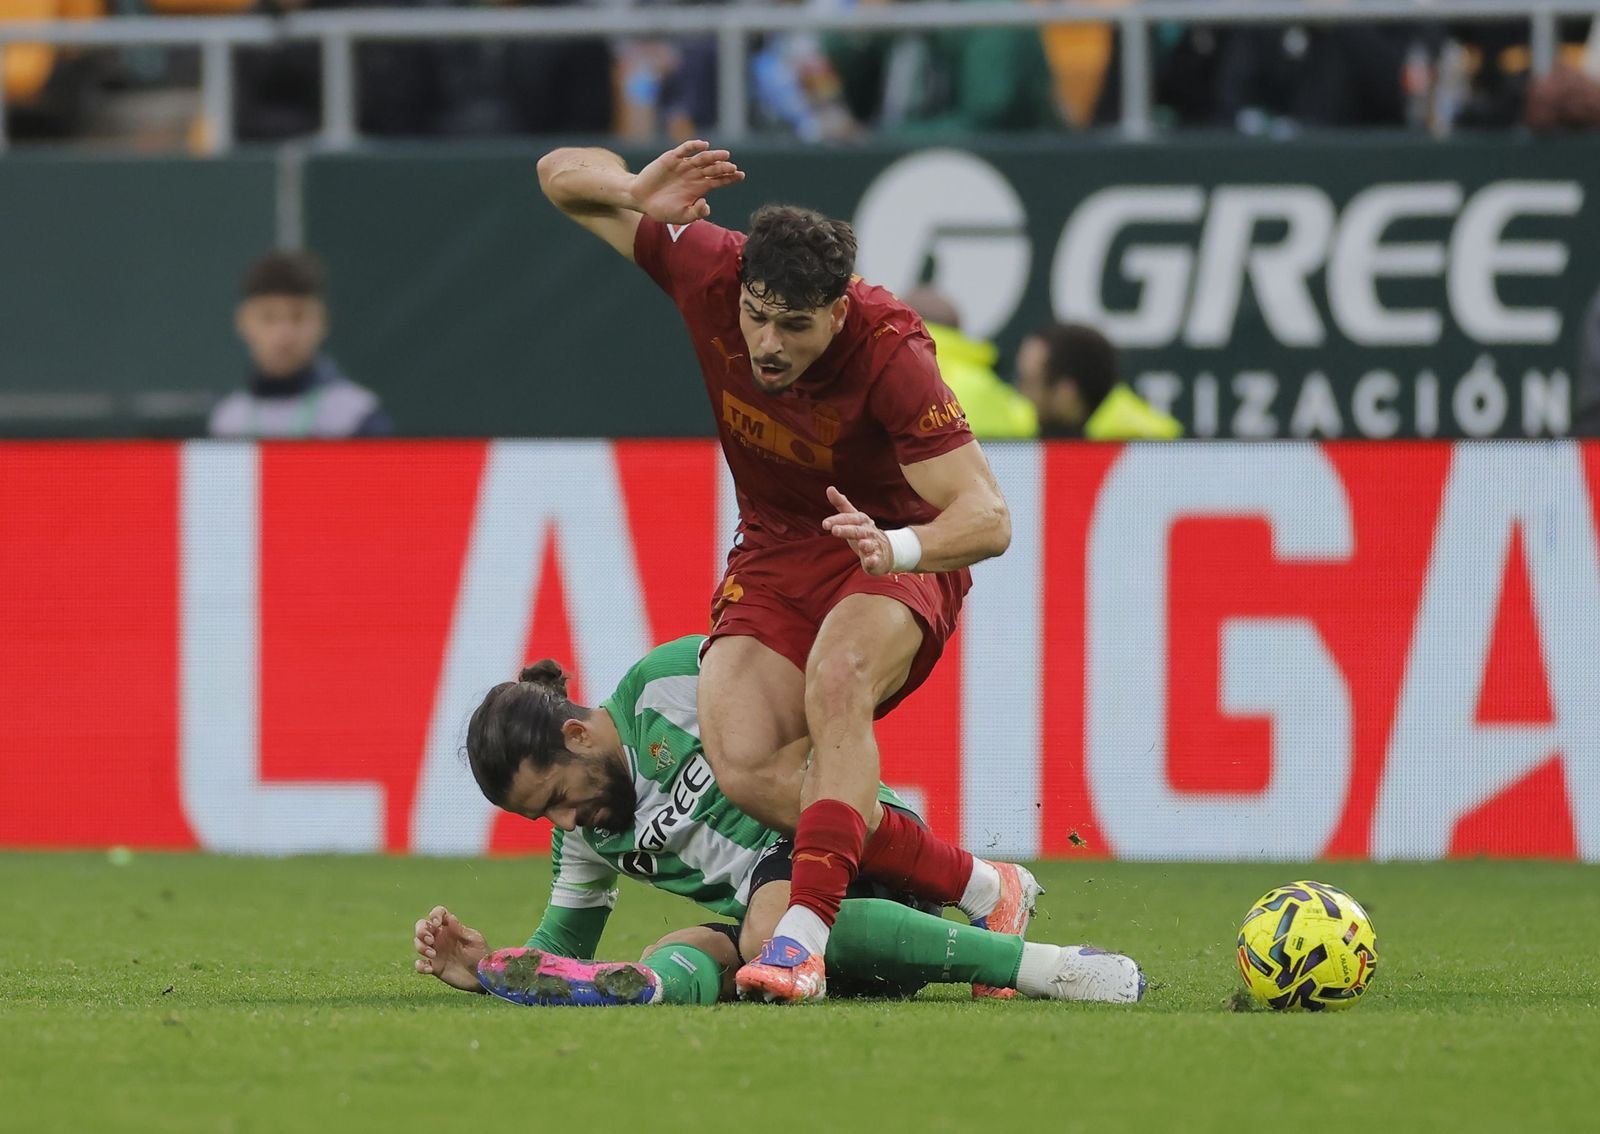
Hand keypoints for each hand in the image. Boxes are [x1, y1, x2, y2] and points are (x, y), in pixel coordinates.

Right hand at [413, 905, 488, 992]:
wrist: (483, 976)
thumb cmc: (482, 955)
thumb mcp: (475, 940)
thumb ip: (461, 930)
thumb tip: (450, 917)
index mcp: (451, 928)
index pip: (438, 913)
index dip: (435, 914)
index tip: (437, 923)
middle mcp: (441, 938)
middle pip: (422, 926)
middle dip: (421, 930)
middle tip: (430, 940)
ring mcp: (436, 952)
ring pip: (418, 944)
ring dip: (421, 947)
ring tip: (433, 954)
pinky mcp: (434, 967)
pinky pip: (420, 965)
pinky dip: (420, 966)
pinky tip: (429, 968)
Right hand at [630, 139, 744, 223]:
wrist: (641, 200)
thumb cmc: (663, 209)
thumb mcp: (681, 216)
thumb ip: (695, 213)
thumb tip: (707, 204)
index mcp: (699, 188)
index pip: (719, 180)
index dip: (730, 177)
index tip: (741, 175)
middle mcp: (694, 175)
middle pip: (713, 169)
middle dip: (724, 168)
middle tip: (733, 168)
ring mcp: (684, 165)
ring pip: (702, 158)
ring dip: (714, 156)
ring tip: (725, 155)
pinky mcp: (672, 158)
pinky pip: (685, 150)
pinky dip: (694, 146)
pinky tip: (704, 145)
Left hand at [822, 486, 894, 575]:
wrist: (884, 549)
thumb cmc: (863, 532)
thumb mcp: (853, 518)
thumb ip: (841, 504)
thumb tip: (829, 488)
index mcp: (861, 520)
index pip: (849, 518)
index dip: (837, 520)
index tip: (824, 524)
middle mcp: (868, 531)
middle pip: (857, 530)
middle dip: (847, 530)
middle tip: (835, 530)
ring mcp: (874, 544)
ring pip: (870, 543)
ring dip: (866, 544)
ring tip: (861, 544)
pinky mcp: (877, 558)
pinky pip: (876, 559)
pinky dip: (873, 560)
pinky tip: (869, 562)